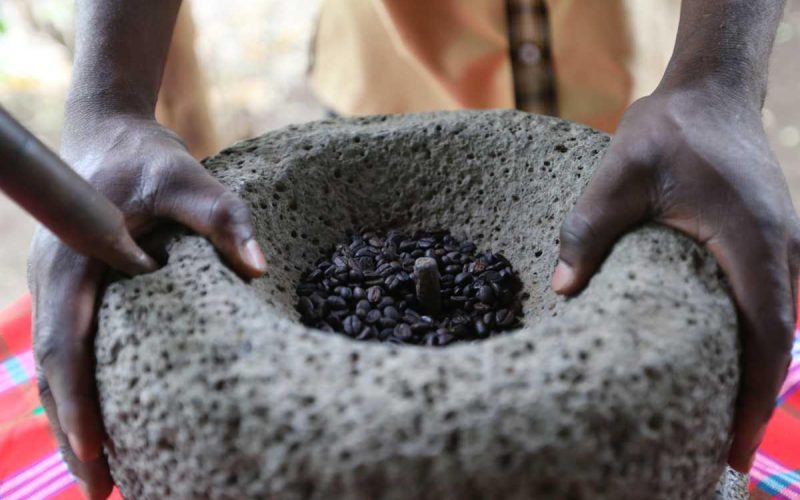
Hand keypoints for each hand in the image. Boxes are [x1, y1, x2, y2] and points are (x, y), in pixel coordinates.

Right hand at [29, 110, 265, 497]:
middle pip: (54, 370)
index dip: (78, 404)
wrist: (111, 131)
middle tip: (102, 491)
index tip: (95, 453)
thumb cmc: (149, 157)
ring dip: (73, 419)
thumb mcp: (190, 178)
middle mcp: (54, 279)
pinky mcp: (74, 287)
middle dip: (74, 431)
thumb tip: (258, 269)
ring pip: (55, 366)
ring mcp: (59, 285)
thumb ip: (223, 218)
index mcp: (73, 260)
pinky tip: (99, 422)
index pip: (66, 346)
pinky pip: (67, 348)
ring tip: (99, 477)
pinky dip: (78, 390)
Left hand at [552, 84, 797, 471]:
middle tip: (720, 454)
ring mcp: (781, 247)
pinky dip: (751, 341)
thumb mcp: (619, 174)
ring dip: (753, 375)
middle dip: (752, 402)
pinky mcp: (768, 242)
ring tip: (718, 421)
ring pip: (776, 328)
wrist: (709, 92)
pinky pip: (768, 303)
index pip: (765, 336)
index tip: (734, 446)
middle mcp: (780, 252)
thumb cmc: (669, 130)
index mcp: (752, 242)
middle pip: (776, 344)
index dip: (753, 398)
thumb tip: (562, 290)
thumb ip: (588, 231)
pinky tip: (721, 363)